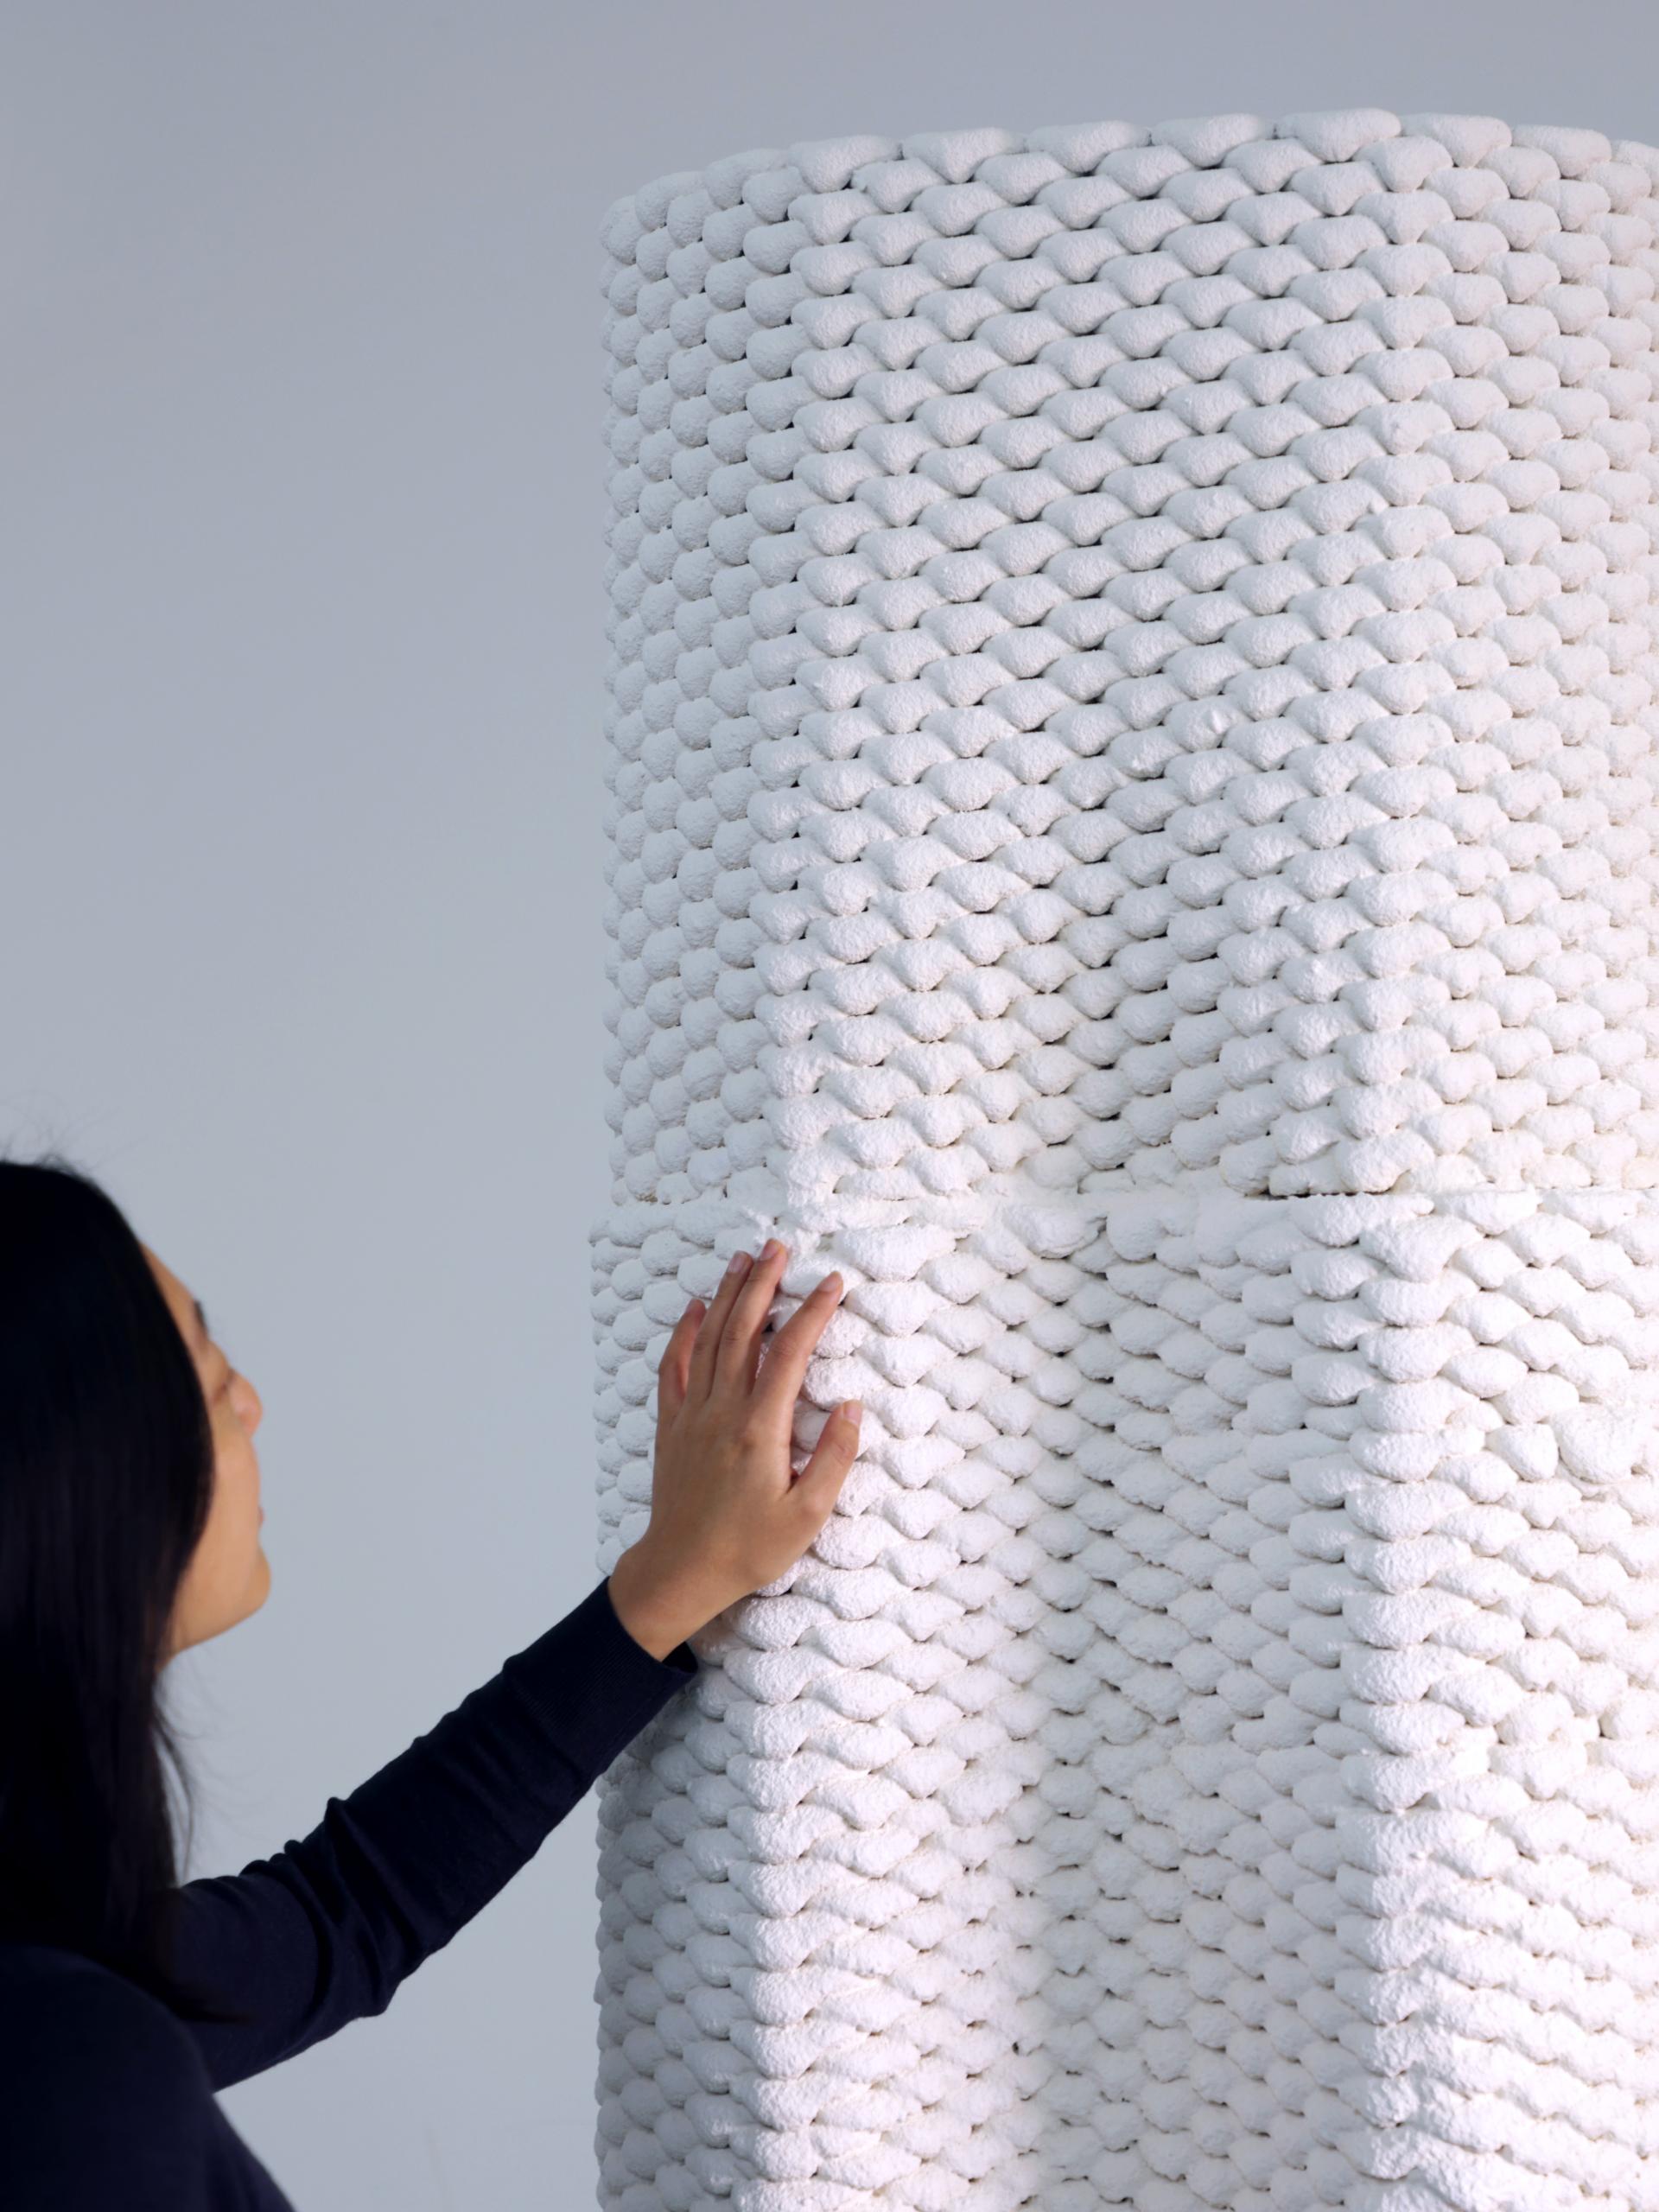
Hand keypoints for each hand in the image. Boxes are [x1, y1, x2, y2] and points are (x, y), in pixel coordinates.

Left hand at [607, 1239, 861, 1658]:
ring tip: (743, 1259)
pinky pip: (675, 1366)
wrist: (679, 1571)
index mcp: (759, 1429)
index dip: (812, 1313)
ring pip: (709, 1339)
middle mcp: (722, 1411)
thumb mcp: (806, 1517)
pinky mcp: (672, 1425)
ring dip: (727, 1295)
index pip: (789, 1353)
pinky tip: (695, 1308)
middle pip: (743, 1330)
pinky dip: (685, 1331)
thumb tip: (850, 1407)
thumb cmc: (747, 1549)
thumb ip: (832, 1459)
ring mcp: (692, 1414)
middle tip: (779, 1247)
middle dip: (763, 1284)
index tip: (833, 1284)